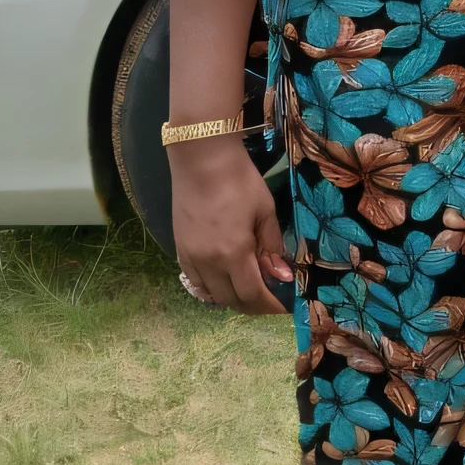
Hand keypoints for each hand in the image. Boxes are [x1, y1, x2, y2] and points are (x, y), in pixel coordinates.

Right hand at [168, 138, 291, 314]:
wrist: (202, 159)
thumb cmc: (239, 180)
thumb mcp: (265, 211)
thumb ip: (272, 246)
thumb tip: (282, 275)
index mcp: (234, 253)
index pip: (253, 295)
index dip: (271, 305)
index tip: (285, 305)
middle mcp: (209, 263)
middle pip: (232, 300)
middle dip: (254, 305)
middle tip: (270, 298)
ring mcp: (190, 258)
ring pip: (212, 295)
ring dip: (232, 297)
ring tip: (249, 288)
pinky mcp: (180, 250)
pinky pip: (195, 282)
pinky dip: (212, 288)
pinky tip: (224, 279)